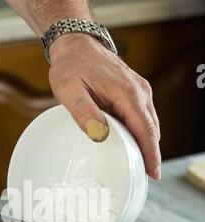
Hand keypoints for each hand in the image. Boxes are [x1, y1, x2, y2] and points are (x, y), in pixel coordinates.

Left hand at [49, 34, 160, 179]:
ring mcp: (139, 90)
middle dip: (150, 154)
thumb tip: (100, 134)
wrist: (76, 44)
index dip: (150, 154)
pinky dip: (142, 132)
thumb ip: (84, 111)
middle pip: (152, 130)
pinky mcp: (135, 91)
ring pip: (150, 124)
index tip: (153, 173)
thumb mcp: (69, 90)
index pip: (145, 130)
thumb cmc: (71, 67)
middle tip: (144, 176)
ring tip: (139, 165)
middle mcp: (139, 91)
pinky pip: (143, 116)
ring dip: (147, 144)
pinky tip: (132, 144)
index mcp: (126, 93)